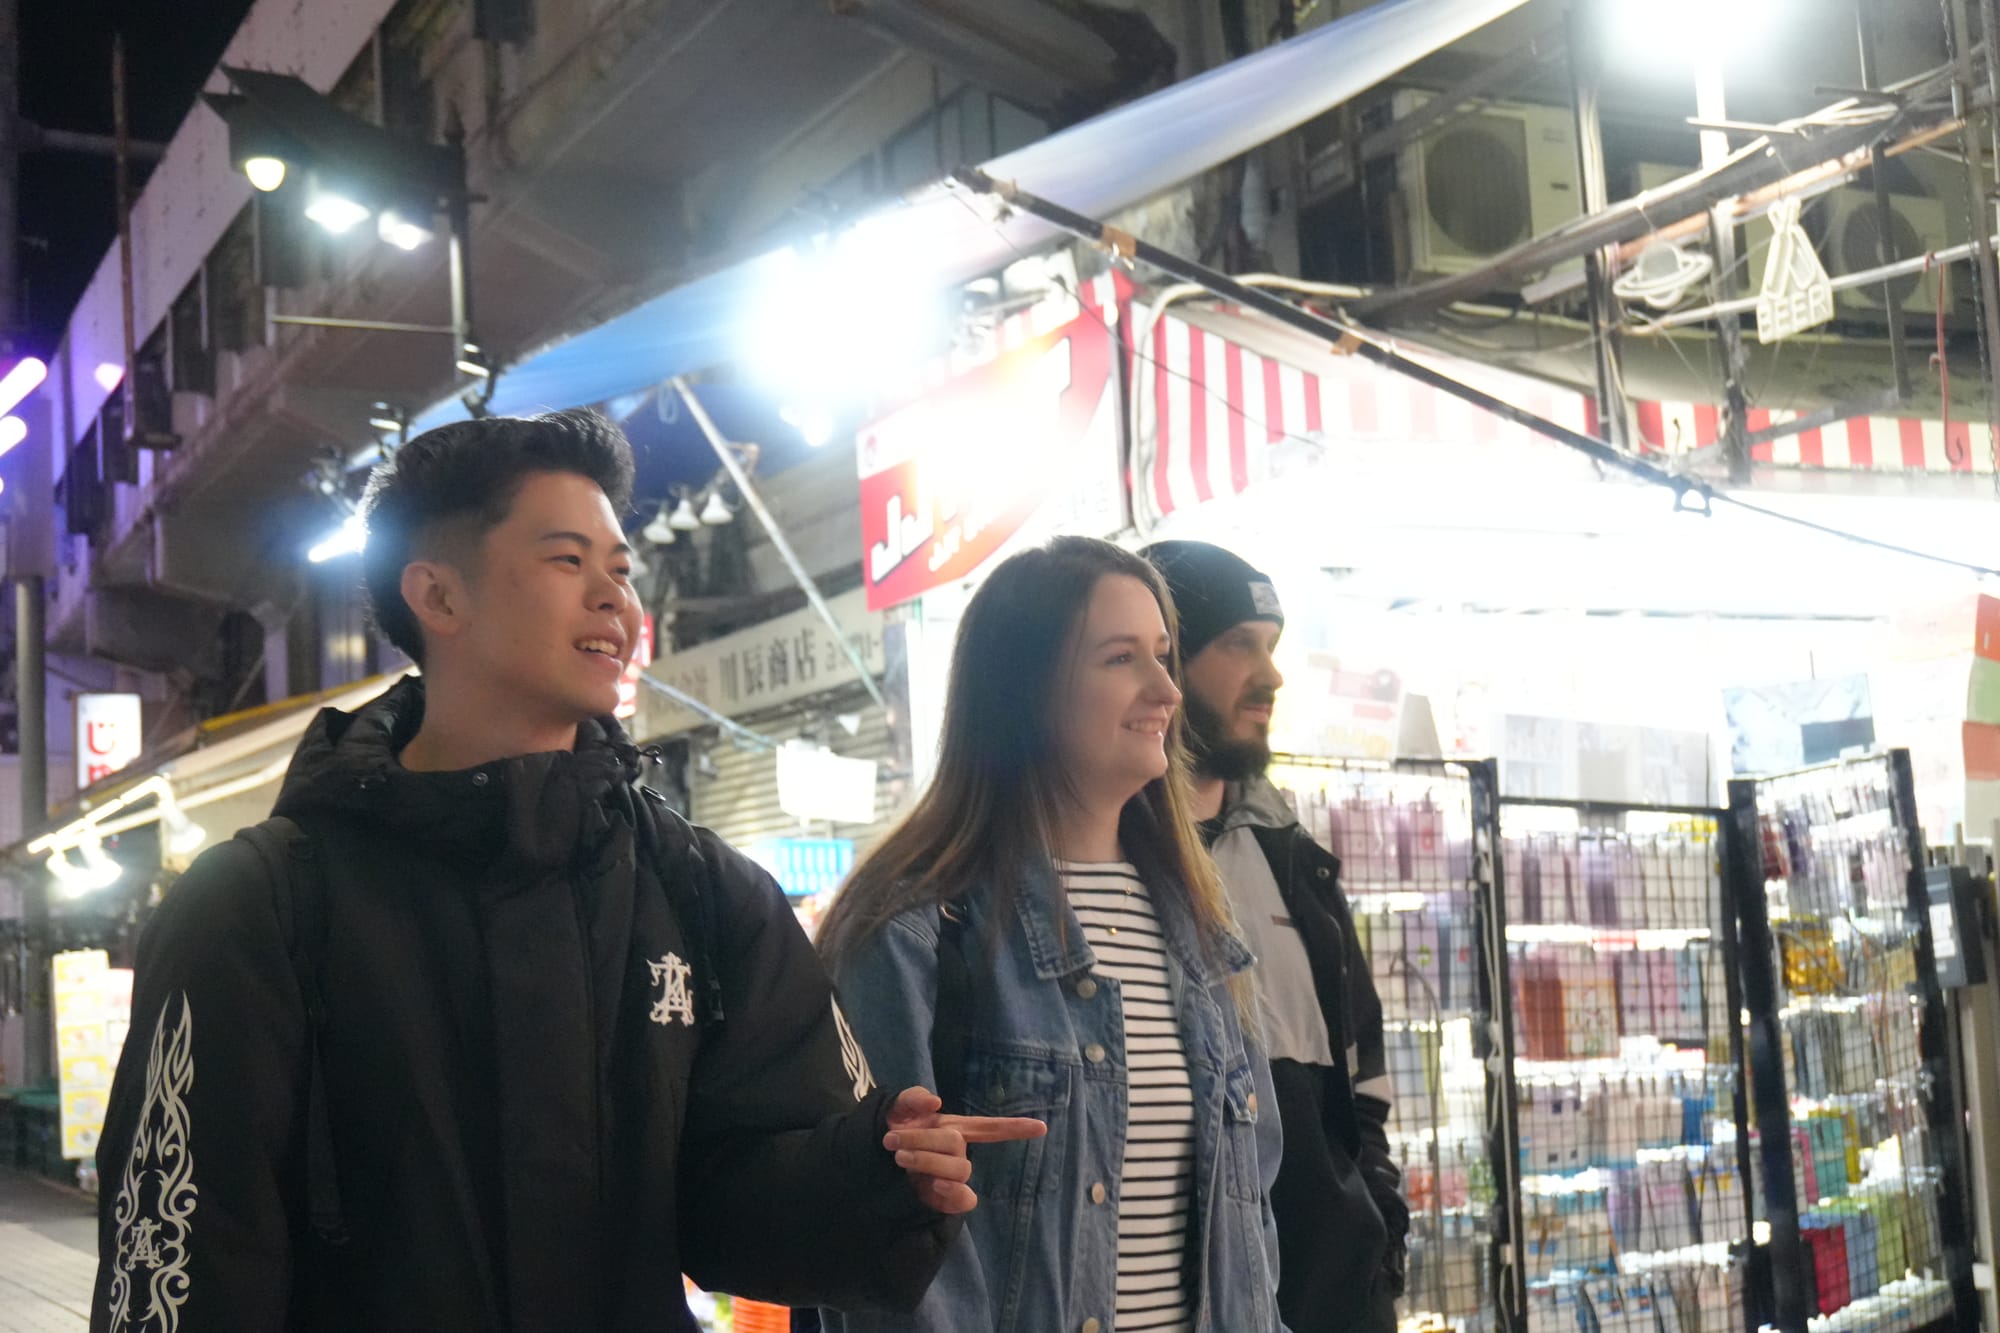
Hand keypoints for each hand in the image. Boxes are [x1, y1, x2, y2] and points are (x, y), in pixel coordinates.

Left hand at [882, 1086, 1045, 1214]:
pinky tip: (931, 1185)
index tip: (1042, 1127)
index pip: (989, 1128)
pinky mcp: (941, 1200)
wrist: (865, 1161)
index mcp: (953, 1129)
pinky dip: (952, 1192)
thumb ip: (912, 1098)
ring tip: (899, 1158)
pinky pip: (963, 1200)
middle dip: (924, 1141)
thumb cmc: (888, 1130)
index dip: (1015, 1127)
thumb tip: (935, 1103)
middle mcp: (956, 1153)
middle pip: (958, 1147)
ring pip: (959, 1169)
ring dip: (927, 1160)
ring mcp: (950, 1178)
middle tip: (892, 1142)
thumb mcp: (895, 1108)